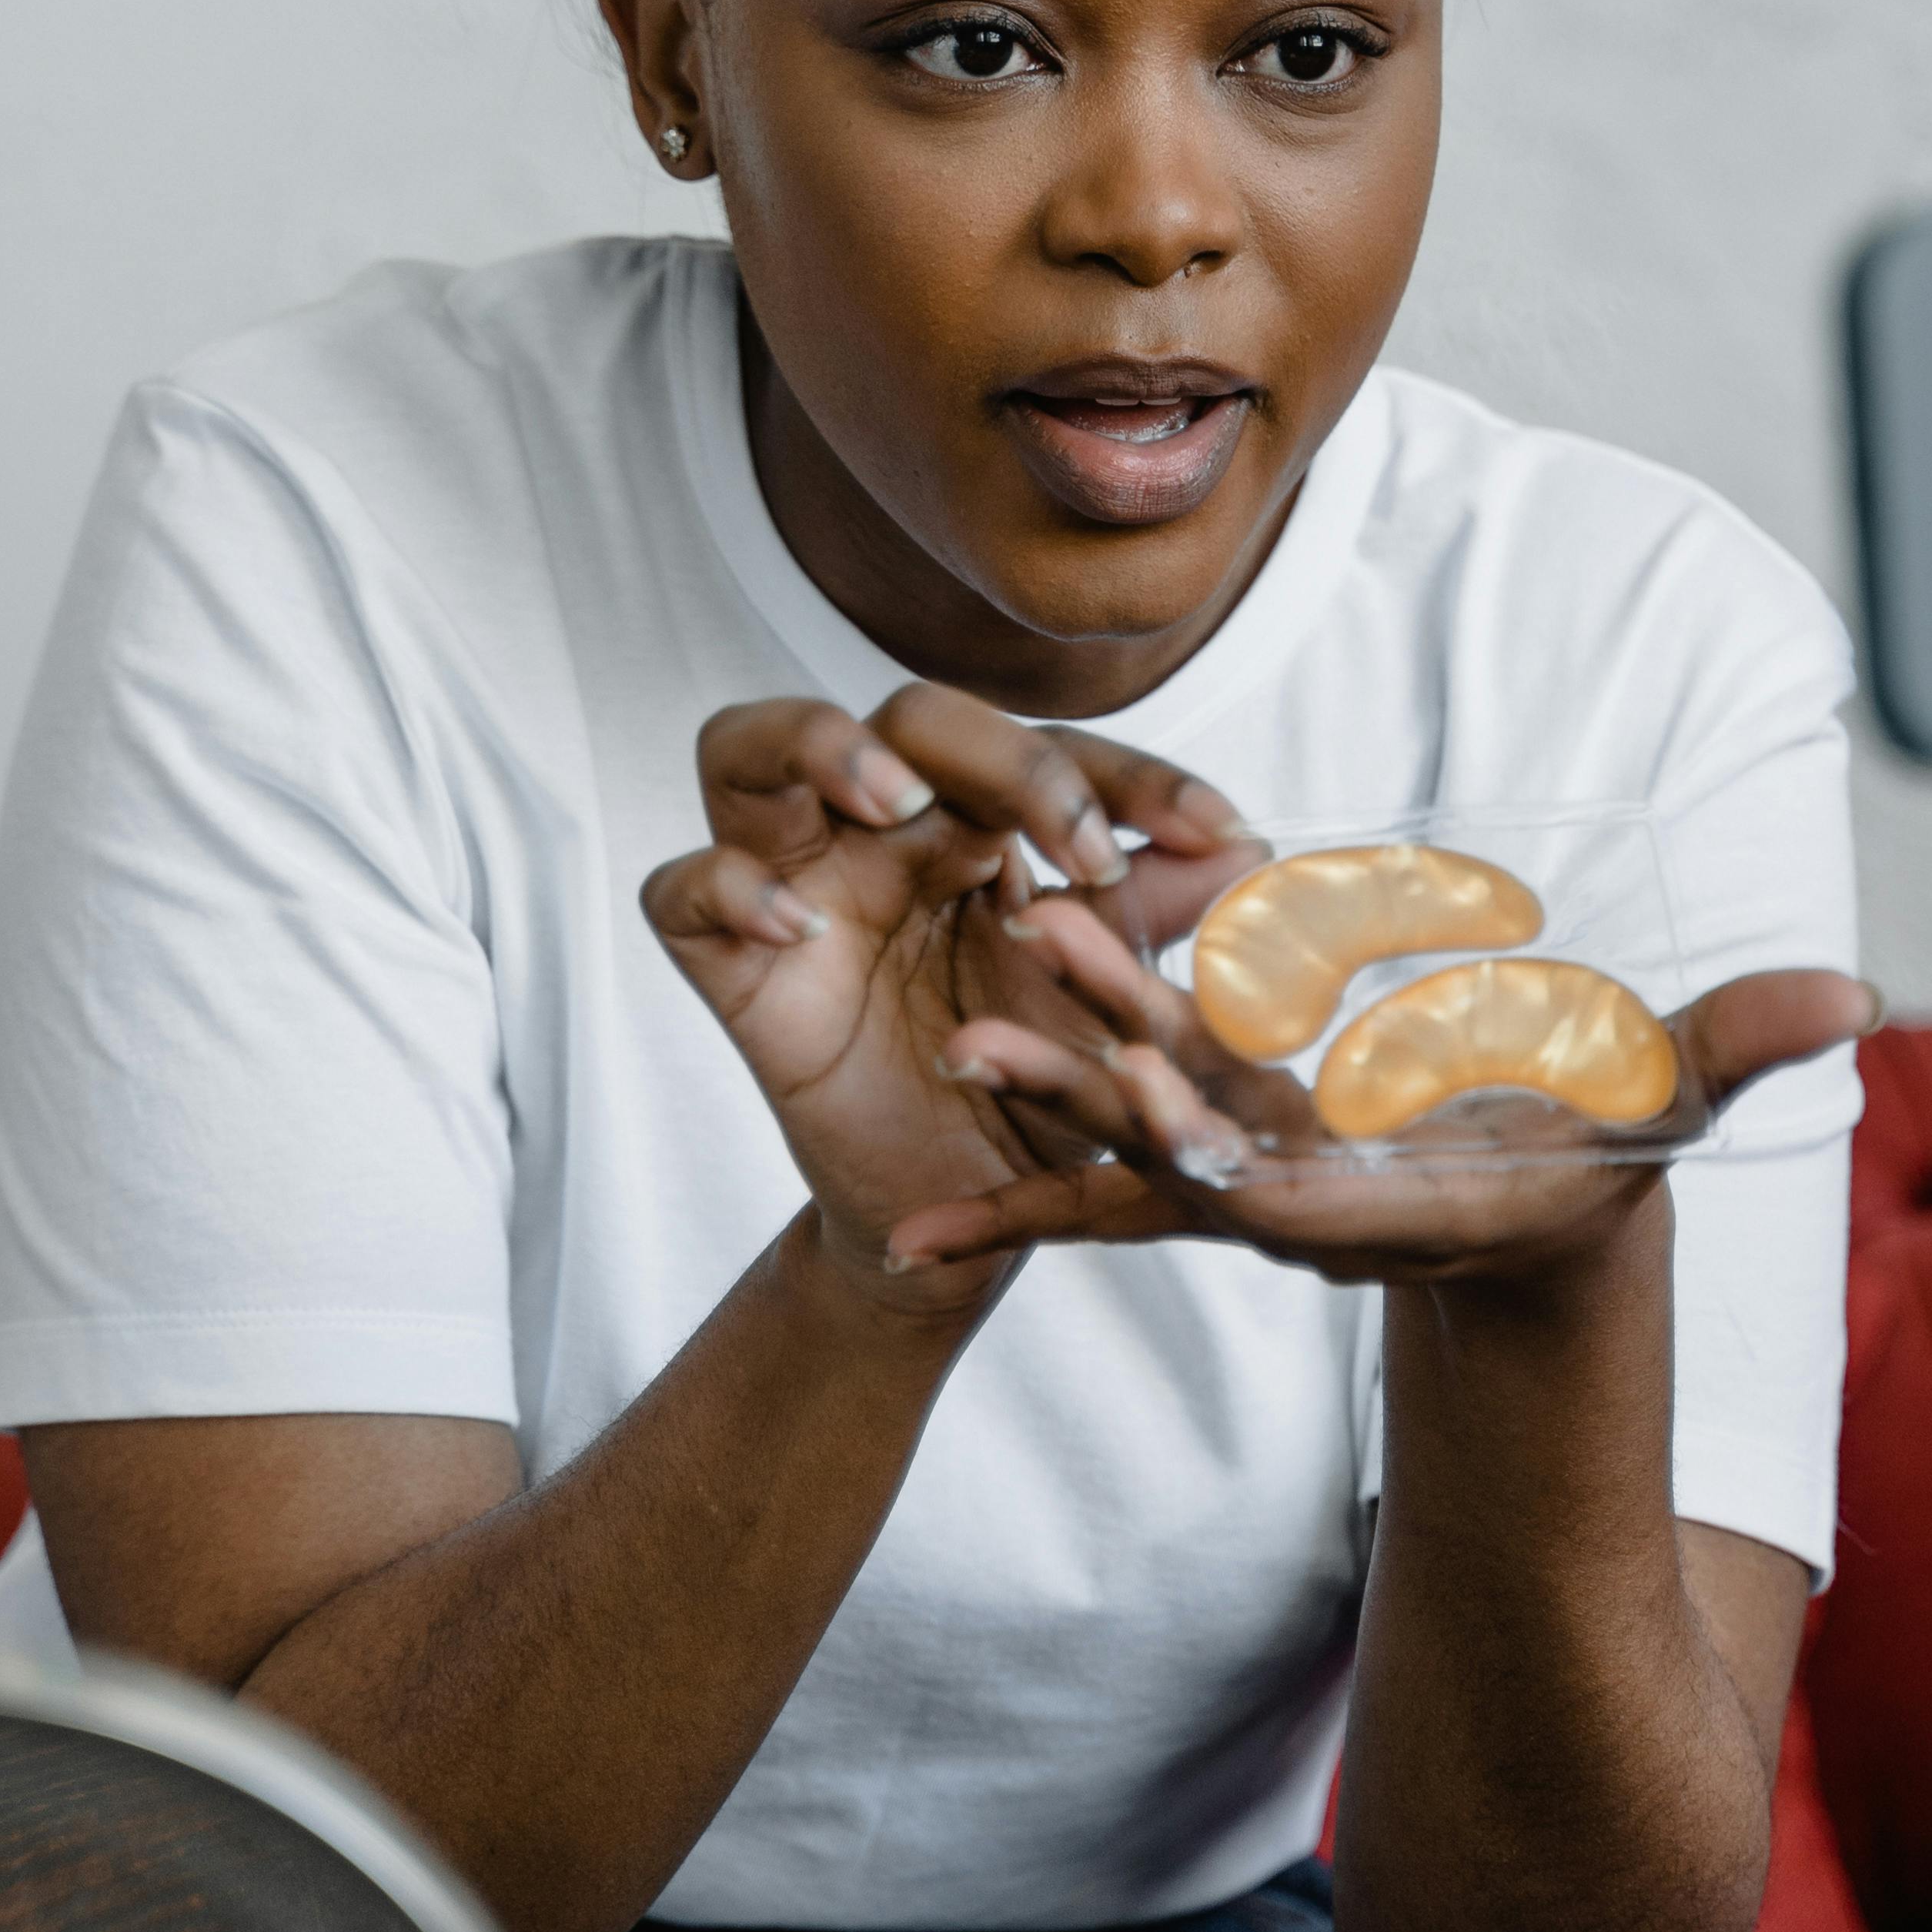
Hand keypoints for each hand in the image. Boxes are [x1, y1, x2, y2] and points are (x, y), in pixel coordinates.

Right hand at [639, 689, 1260, 1315]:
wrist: (962, 1214)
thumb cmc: (1036, 1089)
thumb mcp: (1117, 1007)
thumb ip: (1161, 923)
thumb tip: (1251, 851)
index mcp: (982, 824)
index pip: (1048, 750)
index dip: (1135, 779)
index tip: (1219, 837)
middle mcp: (882, 833)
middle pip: (907, 717)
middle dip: (1000, 755)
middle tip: (1075, 844)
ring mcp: (797, 885)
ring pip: (750, 746)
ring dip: (823, 750)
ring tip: (897, 807)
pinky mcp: (729, 964)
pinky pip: (679, 889)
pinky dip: (729, 887)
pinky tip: (801, 926)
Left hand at [887, 901, 1880, 1293]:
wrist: (1538, 1232)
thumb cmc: (1610, 1159)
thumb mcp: (1675, 1101)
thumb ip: (1743, 1046)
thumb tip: (1854, 1002)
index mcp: (1412, 1203)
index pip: (1319, 1187)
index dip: (1244, 1151)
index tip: (1172, 1106)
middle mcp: (1318, 1206)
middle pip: (1200, 1154)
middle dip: (1108, 1097)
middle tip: (1008, 1032)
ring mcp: (1260, 1184)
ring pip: (1140, 1146)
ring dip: (1049, 1097)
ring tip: (950, 1047)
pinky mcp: (1224, 1160)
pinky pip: (1110, 1169)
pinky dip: (1026, 1174)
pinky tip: (915, 1208)